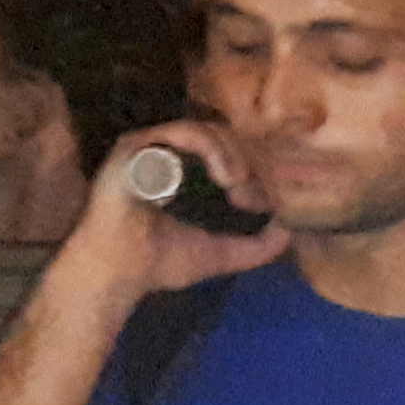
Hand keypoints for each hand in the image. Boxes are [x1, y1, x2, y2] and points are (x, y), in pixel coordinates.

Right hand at [65, 124, 293, 298]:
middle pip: (223, 138)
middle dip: (248, 163)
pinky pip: (180, 133)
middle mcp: (166, 154)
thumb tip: (286, 233)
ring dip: (233, 155)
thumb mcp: (219, 254)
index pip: (229, 153)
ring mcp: (149, 148)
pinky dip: (211, 149)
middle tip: (254, 197)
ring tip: (240, 184)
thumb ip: (254, 247)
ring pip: (206, 131)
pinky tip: (226, 176)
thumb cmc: (159, 262)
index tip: (269, 203)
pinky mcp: (135, 148)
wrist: (119, 273)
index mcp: (184, 172)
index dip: (256, 170)